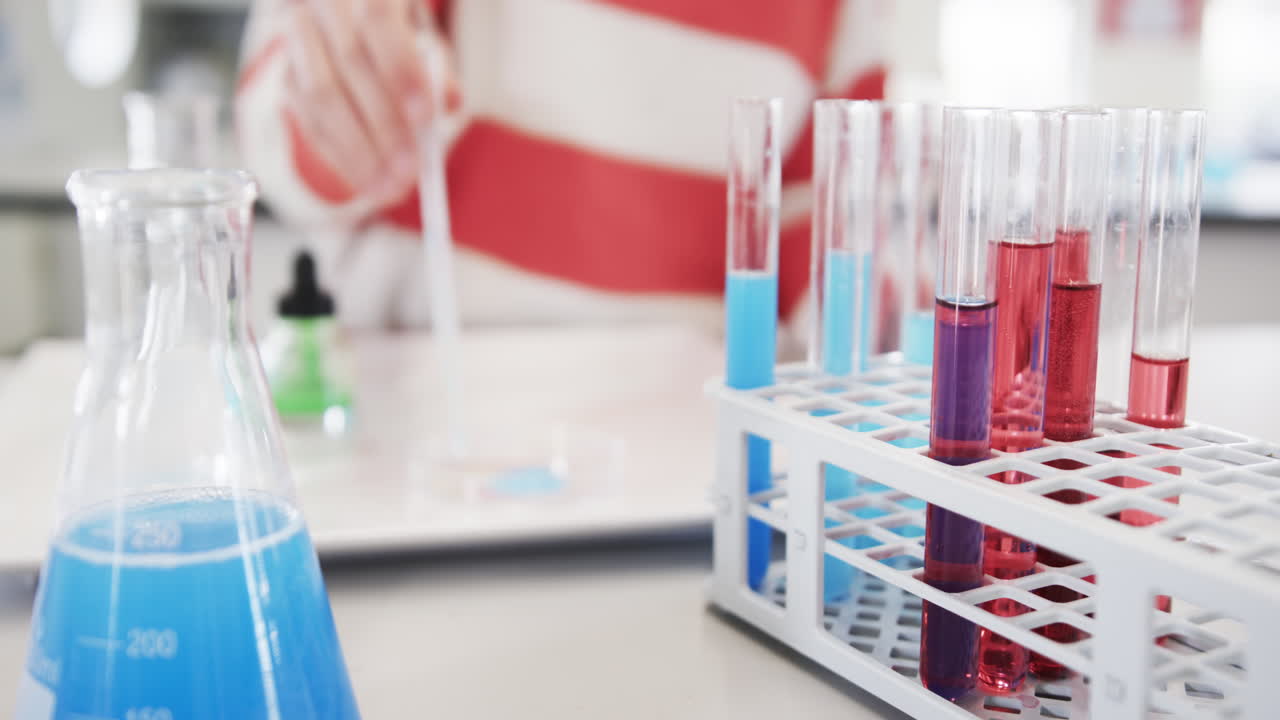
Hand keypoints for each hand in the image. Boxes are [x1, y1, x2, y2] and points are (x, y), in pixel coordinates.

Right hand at [282, 0, 449, 205]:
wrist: (339, 14)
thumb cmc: (391, 28)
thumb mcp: (420, 33)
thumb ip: (435, 64)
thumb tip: (448, 102)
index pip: (377, 18)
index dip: (401, 69)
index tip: (425, 118)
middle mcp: (321, 3)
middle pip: (348, 63)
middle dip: (382, 124)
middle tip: (410, 170)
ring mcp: (296, 35)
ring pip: (319, 93)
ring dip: (356, 149)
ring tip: (388, 187)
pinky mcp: (285, 73)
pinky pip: (307, 118)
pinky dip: (337, 154)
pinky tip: (364, 180)